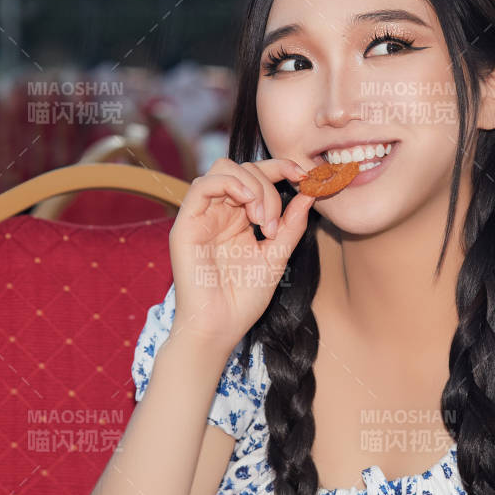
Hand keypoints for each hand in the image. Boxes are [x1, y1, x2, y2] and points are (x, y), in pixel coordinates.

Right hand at [169, 156, 317, 348]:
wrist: (220, 327)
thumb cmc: (244, 299)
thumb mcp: (277, 256)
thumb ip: (291, 225)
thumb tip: (309, 194)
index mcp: (238, 218)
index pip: (256, 175)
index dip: (280, 167)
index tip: (305, 176)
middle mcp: (218, 212)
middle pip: (242, 168)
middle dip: (268, 185)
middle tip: (273, 223)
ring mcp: (201, 216)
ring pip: (223, 169)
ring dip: (252, 186)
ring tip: (261, 220)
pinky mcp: (186, 224)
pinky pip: (202, 185)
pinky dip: (230, 185)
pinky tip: (248, 205)